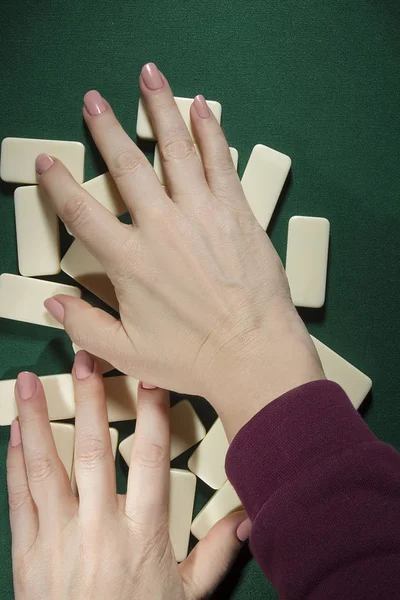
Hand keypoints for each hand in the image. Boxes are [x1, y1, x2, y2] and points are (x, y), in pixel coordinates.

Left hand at [7, 351, 246, 599]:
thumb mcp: (188, 595)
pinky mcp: (27, 551)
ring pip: (46, 466)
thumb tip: (250, 517)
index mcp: (142, 533)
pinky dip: (16, 459)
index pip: (149, 458)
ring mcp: (57, 537)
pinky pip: (20, 496)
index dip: (151, 414)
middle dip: (90, 400)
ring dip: (39, 419)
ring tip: (32, 382)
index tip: (148, 377)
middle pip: (93, 451)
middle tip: (86, 358)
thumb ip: (217, 552)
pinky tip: (15, 428)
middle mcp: (98, 528)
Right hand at [38, 63, 322, 437]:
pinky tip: (200, 107)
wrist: (253, 354)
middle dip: (105, 128)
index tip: (47, 162)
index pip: (81, 211)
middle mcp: (160, 227)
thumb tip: (53, 304)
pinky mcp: (235, 211)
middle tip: (93, 100)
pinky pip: (219, 160)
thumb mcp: (127, 352)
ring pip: (174, 148)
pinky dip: (210, 130)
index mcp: (129, 261)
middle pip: (126, 164)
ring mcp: (200, 213)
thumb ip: (84, 326)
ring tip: (148, 77)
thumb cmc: (193, 357)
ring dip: (158, 109)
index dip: (58, 183)